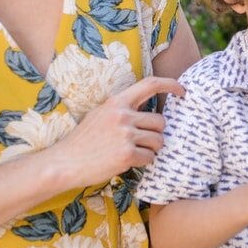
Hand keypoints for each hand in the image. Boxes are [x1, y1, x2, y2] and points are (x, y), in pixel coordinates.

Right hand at [47, 76, 183, 187]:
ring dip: (151, 149)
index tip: (183, 90)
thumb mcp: (100, 115)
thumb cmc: (83, 141)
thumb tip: (147, 111)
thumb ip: (122, 110)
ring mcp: (125, 134)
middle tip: (142, 142)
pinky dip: (143, 162)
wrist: (64, 162)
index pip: (150, 84)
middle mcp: (123, 115)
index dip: (170, 84)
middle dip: (156, 134)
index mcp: (117, 102)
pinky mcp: (127, 154)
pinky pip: (150, 157)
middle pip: (160, 121)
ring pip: (158, 140)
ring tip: (133, 152)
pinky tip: (127, 162)